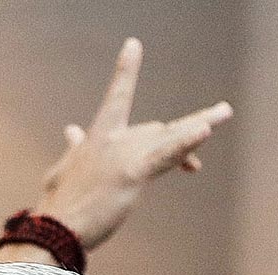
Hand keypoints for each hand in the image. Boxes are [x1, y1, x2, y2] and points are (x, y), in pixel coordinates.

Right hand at [31, 38, 231, 252]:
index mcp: (98, 136)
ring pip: (170, 137)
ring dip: (200, 125)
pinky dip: (185, 143)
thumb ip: (75, 148)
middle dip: (183, 139)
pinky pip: (166, 155)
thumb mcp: (65, 170)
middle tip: (207, 139)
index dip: (126, 71)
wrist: (53, 227)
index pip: (117, 98)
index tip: (134, 44)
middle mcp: (114, 139)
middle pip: (157, 130)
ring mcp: (124, 154)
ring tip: (224, 113)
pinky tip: (204, 130)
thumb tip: (72, 129)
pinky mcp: (133, 172)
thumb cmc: (60, 204)